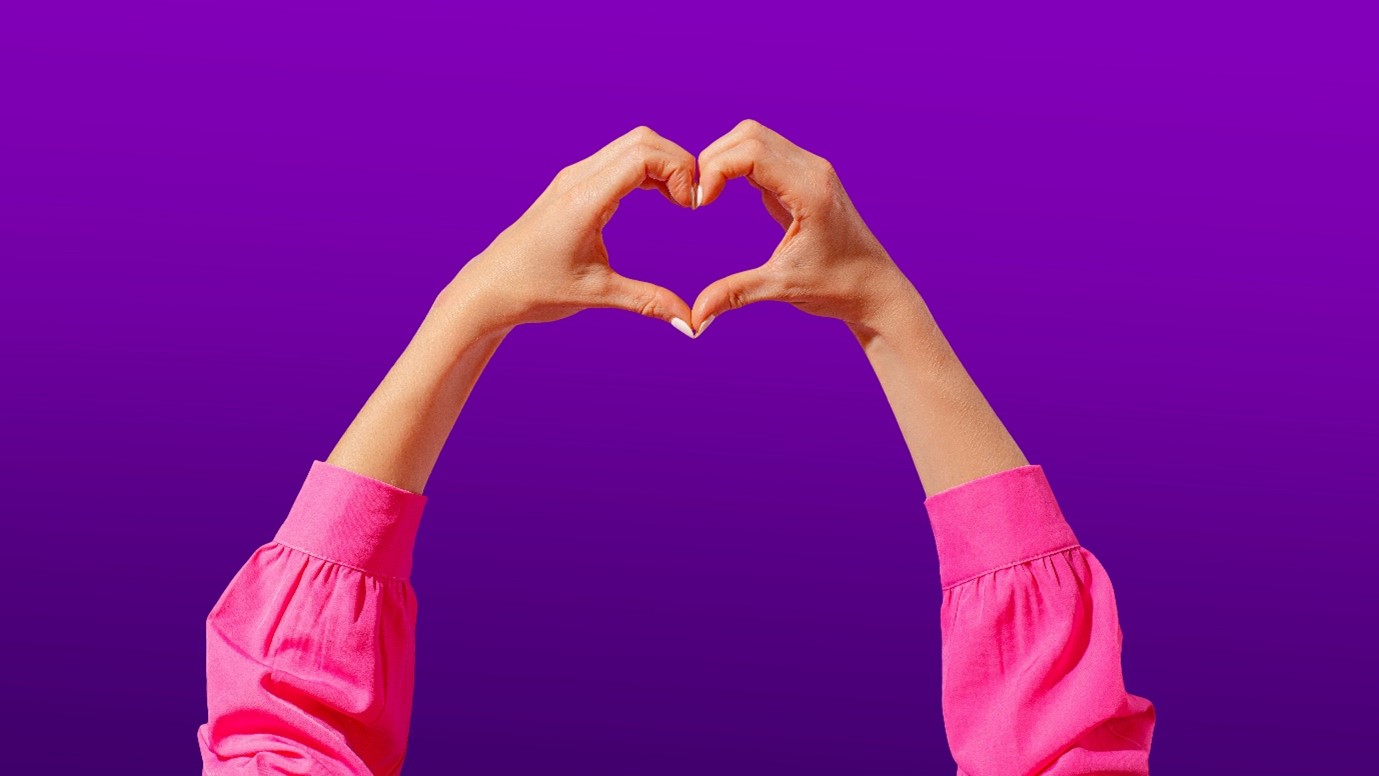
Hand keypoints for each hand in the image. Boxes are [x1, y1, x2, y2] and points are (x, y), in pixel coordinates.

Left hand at [442, 126, 698, 336]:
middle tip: (693, 202)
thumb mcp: (598, 294)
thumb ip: (648, 302)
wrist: (490, 288)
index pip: (642, 156)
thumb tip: (692, 323)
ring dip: (663, 165)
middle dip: (677, 162)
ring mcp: (574, 178)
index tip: (692, 206)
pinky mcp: (573, 186)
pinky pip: (618, 160)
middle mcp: (578, 178)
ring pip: (630, 145)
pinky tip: (660, 198)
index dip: (678, 170)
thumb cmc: (536, 290)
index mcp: (584, 200)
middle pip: (641, 140)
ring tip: (681, 201)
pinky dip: (647, 171)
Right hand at [691, 120, 919, 336]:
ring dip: (725, 159)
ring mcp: (810, 171)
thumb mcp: (783, 287)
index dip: (716, 169)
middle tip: (698, 198)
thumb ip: (736, 293)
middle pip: (749, 135)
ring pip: (755, 138)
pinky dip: (738, 167)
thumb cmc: (838, 287)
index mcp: (810, 190)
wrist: (874, 289)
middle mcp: (813, 170)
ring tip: (708, 195)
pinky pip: (764, 155)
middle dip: (714, 159)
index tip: (700, 203)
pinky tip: (724, 194)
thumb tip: (695, 318)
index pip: (752, 151)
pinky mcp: (804, 178)